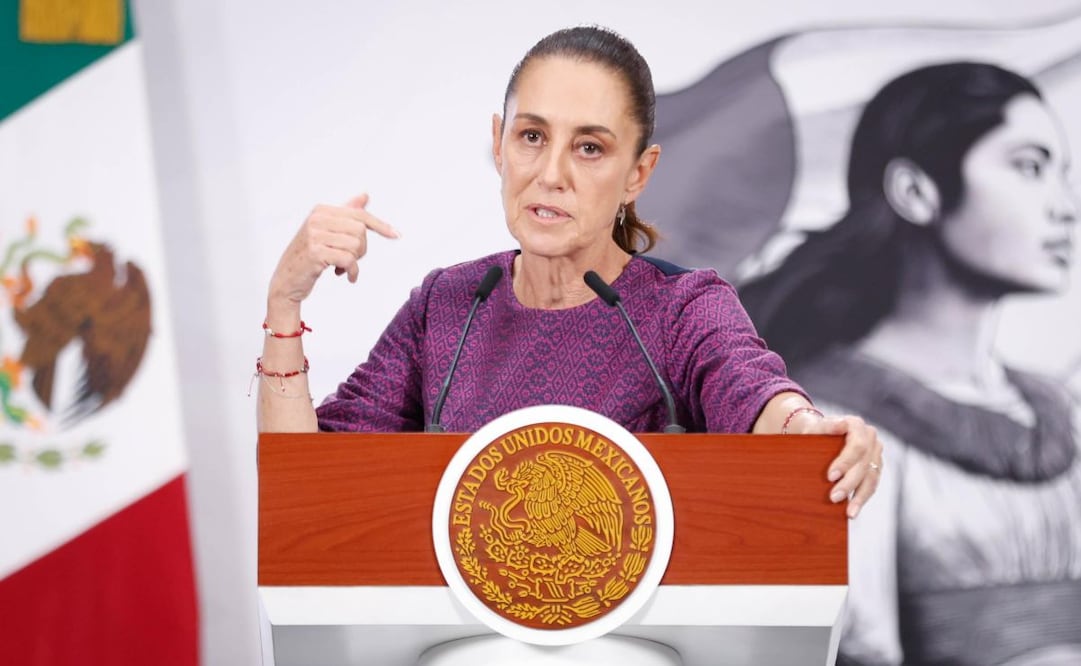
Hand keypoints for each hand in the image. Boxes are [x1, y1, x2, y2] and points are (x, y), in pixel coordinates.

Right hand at [268, 194, 399, 307]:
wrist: (286, 282)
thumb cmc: (309, 257)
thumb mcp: (326, 232)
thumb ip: (345, 214)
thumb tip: (365, 196)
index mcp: (321, 210)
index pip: (360, 215)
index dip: (381, 225)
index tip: (397, 235)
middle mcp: (317, 218)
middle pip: (361, 231)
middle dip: (361, 249)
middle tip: (350, 260)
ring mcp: (314, 235)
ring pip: (356, 246)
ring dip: (355, 262)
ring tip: (342, 268)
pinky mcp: (315, 253)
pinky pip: (349, 260)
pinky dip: (352, 272)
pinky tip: (345, 277)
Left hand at [796, 414, 883, 518]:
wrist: (817, 436)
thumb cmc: (814, 433)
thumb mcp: (815, 428)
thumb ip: (827, 426)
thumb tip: (842, 424)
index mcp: (857, 425)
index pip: (857, 446)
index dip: (846, 462)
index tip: (830, 477)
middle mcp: (870, 437)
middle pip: (864, 464)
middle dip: (849, 483)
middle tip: (833, 498)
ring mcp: (875, 452)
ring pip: (872, 478)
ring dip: (859, 497)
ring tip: (849, 512)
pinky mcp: (875, 467)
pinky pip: (871, 485)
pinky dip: (862, 498)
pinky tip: (853, 511)